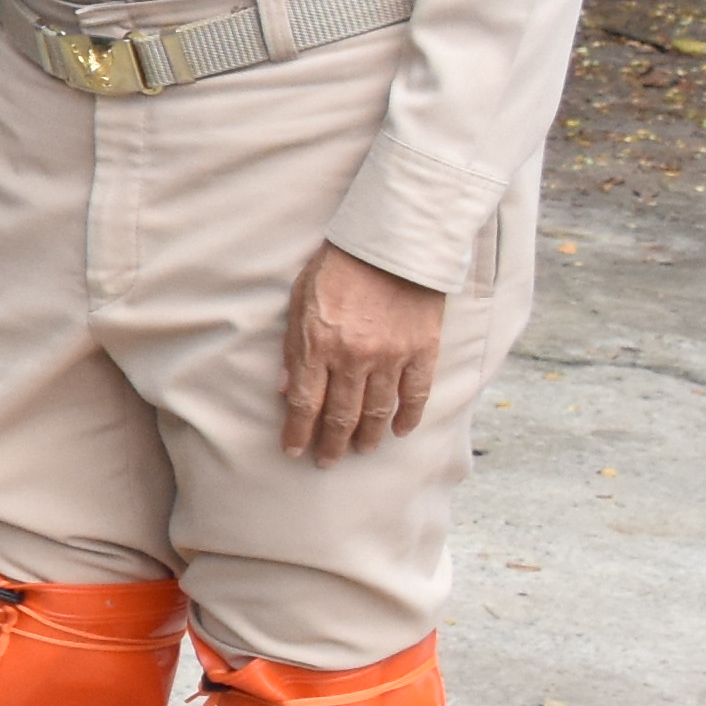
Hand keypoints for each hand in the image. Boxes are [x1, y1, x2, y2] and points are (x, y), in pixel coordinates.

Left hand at [277, 243, 449, 463]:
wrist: (391, 243)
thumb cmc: (337, 268)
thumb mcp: (299, 300)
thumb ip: (292, 347)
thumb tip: (283, 388)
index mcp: (318, 345)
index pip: (304, 403)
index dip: (297, 432)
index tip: (293, 451)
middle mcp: (353, 358)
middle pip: (340, 415)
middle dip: (331, 444)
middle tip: (327, 462)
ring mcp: (391, 356)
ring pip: (378, 411)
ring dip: (368, 436)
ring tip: (361, 450)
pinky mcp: (422, 350)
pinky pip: (416, 394)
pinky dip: (409, 417)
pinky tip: (401, 431)